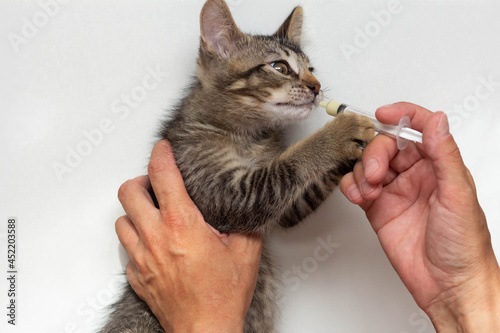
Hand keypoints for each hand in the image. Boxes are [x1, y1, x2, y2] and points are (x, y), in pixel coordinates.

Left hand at [115, 140, 261, 332]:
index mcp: (182, 225)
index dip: (161, 154)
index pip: (162, 175)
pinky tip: (154, 243)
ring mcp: (142, 258)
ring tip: (154, 213)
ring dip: (136, 211)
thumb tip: (245, 206)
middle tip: (157, 185)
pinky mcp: (136, 276)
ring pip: (122, 220)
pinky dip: (136, 238)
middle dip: (142, 181)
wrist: (205, 329)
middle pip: (129, 192)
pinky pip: (127, 248)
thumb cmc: (222, 296)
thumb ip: (244, 222)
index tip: (163, 148)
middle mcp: (156, 237)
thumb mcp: (245, 251)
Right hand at [340, 103, 499, 330]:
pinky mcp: (377, 208)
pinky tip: (358, 196)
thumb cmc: (463, 244)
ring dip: (361, 172)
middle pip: (386, 146)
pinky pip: (357, 186)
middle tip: (376, 174)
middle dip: (375, 154)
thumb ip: (444, 155)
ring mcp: (395, 191)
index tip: (383, 114)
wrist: (448, 285)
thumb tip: (437, 120)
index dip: (402, 116)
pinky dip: (351, 186)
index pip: (419, 129)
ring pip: (368, 164)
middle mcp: (416, 175)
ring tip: (369, 191)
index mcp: (440, 166)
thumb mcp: (458, 194)